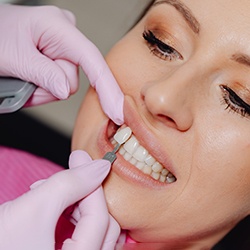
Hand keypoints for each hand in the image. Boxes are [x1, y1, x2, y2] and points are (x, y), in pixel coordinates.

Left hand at [0, 4, 122, 124]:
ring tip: (21, 77)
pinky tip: (27, 78)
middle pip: (73, 79)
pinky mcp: (56, 60)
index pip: (92, 60)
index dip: (107, 87)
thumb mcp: (14, 57)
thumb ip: (43, 74)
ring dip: (42, 89)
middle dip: (49, 87)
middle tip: (24, 79)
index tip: (116, 111)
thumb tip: (66, 90)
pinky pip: (56, 84)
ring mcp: (61, 49)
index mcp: (58, 27)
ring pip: (63, 85)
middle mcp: (65, 36)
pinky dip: (40, 89)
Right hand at [0, 150, 119, 249]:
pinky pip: (84, 238)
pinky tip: (56, 207)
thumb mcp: (31, 210)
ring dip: (79, 206)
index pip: (100, 219)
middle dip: (86, 195)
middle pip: (104, 228)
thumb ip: (69, 185)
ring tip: (54, 194)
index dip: (91, 182)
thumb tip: (99, 167)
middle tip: (71, 174)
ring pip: (96, 232)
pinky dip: (73, 218)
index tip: (81, 158)